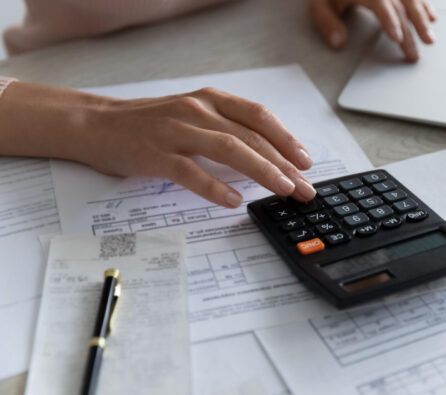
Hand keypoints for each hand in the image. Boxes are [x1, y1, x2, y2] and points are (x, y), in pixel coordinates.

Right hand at [0, 82, 315, 207]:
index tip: (306, 161)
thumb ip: (226, 129)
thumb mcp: (193, 116)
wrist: (97, 124)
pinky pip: (191, 171)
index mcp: (210, 100)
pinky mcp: (155, 153)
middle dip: (284, 164)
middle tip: (304, 188)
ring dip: (262, 171)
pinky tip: (234, 201)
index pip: (258, 117)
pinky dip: (215, 187)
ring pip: (229, 149)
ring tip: (283, 190)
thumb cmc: (150, 124)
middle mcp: (197, 110)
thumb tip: (266, 157)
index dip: (286, 139)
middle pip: (251, 136)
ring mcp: (176, 130)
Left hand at [309, 0, 436, 61]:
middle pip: (401, 5)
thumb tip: (338, 42)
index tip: (397, 37)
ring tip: (429, 40)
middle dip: (410, 30)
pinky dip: (424, 5)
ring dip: (422, 19)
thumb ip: (327, 23)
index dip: (390, 21)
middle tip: (413, 54)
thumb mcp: (319, 5)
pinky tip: (432, 18)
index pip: (381, 3)